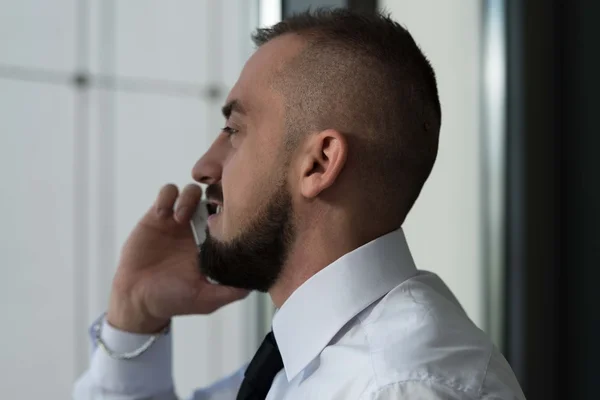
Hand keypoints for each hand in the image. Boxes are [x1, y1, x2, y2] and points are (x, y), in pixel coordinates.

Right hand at [106, 183, 248, 333]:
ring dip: (188, 198)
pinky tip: (163, 215)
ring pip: (192, 191)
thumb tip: (256, 284)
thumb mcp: (206, 299)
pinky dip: (166, 196)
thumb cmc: (173, 300)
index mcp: (213, 243)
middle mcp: (199, 228)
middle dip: (214, 196)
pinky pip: (167, 192)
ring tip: (180, 218)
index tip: (228, 218)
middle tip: (208, 210)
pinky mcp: (157, 216)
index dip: (233, 211)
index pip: (231, 217)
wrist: (138, 298)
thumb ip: (231, 292)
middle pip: (214, 197)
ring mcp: (178, 220)